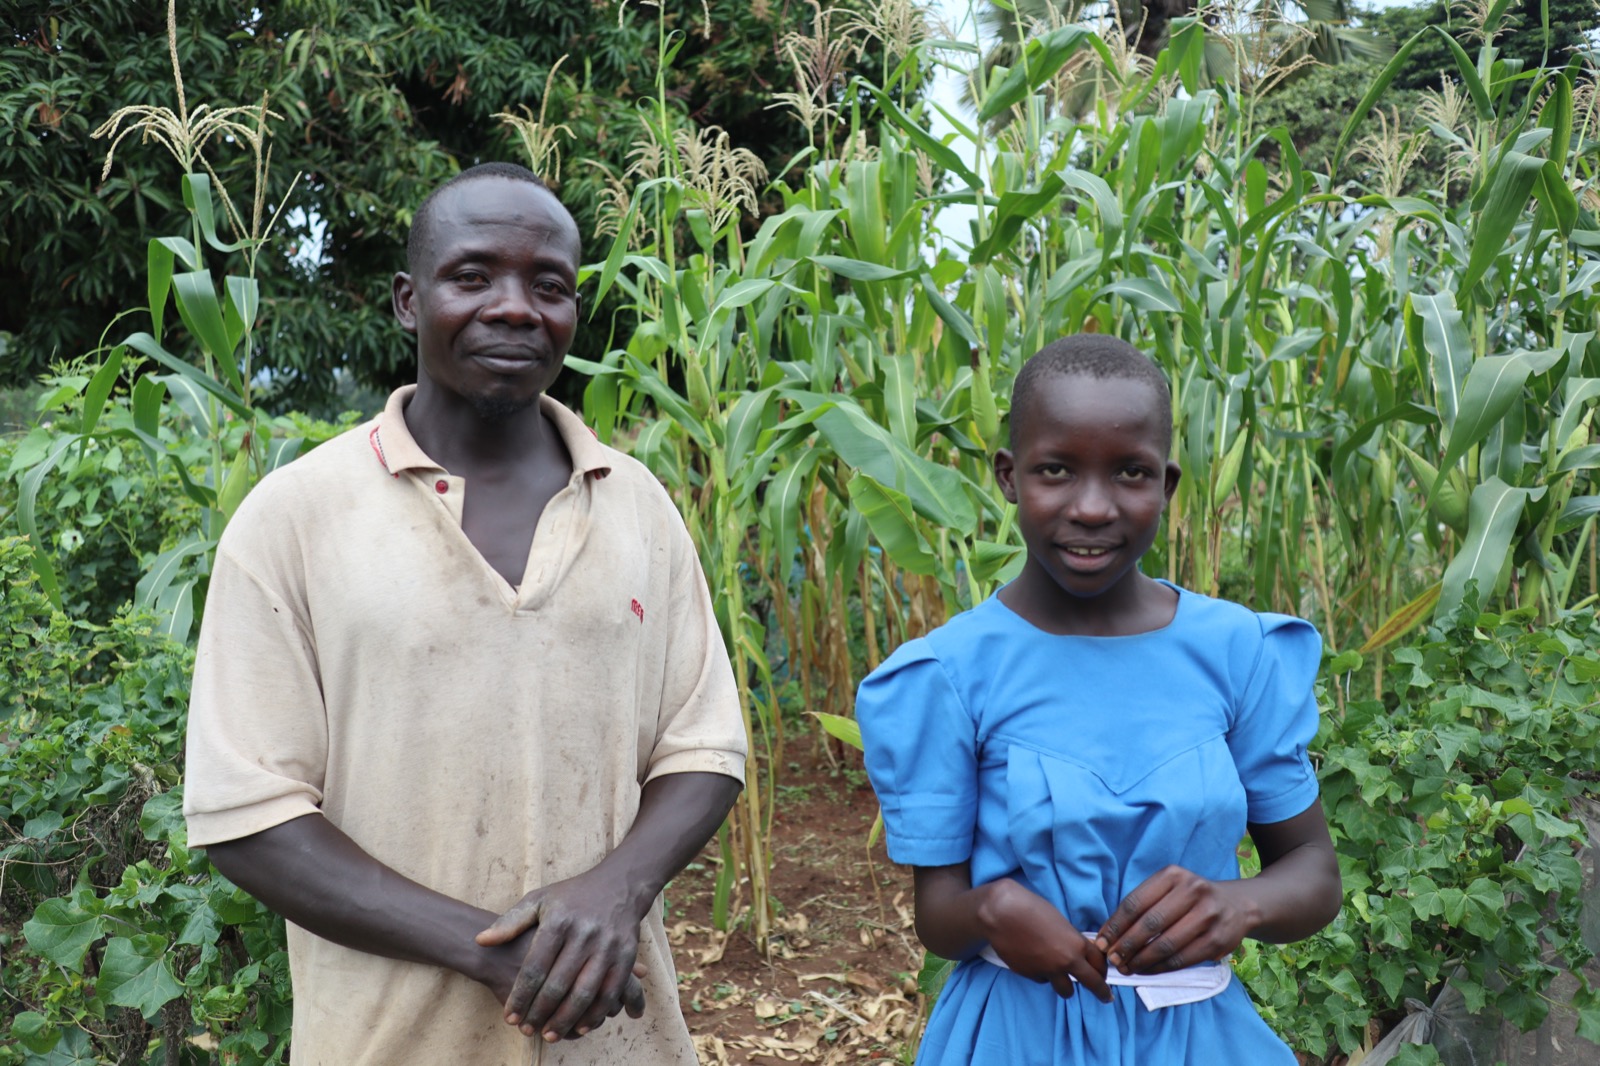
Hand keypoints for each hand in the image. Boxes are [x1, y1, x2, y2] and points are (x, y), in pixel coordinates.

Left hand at [474, 870, 648, 1041]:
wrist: (619, 885)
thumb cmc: (572, 897)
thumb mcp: (539, 900)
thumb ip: (511, 922)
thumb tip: (481, 940)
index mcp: (559, 921)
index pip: (535, 967)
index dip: (520, 995)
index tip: (509, 1016)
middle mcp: (584, 934)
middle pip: (558, 984)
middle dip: (540, 1012)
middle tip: (526, 1030)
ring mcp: (607, 946)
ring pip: (584, 992)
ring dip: (566, 1019)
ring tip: (549, 1035)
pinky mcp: (627, 955)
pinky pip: (610, 992)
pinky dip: (596, 1013)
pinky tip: (582, 1027)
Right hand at [977, 879, 1111, 1002]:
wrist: (1002, 914)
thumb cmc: (1031, 908)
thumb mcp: (1060, 922)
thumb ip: (1071, 939)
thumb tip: (1077, 951)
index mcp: (1077, 944)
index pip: (1099, 963)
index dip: (1103, 970)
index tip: (1104, 976)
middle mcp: (1066, 961)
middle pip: (1092, 983)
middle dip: (1101, 992)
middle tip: (1106, 998)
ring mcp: (1049, 971)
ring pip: (1066, 990)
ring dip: (1066, 985)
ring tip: (1060, 978)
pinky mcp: (1031, 976)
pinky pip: (1043, 980)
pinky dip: (1042, 974)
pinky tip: (1034, 960)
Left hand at [1095, 865, 1254, 975]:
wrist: (1236, 905)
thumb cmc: (1190, 899)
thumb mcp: (1168, 889)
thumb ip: (1141, 907)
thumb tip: (1108, 936)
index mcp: (1173, 875)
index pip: (1135, 902)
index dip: (1114, 925)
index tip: (1101, 943)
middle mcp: (1192, 891)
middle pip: (1149, 924)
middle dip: (1126, 945)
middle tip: (1112, 960)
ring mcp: (1208, 915)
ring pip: (1166, 944)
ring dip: (1142, 961)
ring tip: (1127, 968)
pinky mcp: (1218, 939)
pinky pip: (1182, 958)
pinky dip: (1161, 968)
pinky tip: (1148, 970)